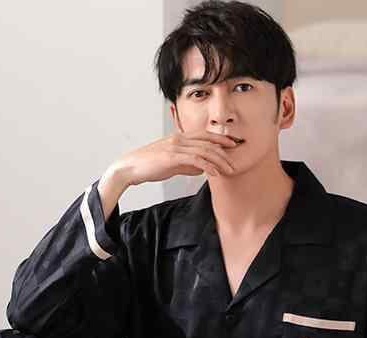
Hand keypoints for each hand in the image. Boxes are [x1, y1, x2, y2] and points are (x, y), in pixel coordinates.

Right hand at [113, 131, 239, 186]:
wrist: (130, 168)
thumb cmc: (150, 166)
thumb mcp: (172, 163)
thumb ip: (187, 164)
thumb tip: (202, 169)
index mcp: (179, 137)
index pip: (205, 135)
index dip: (220, 138)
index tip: (232, 145)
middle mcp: (179, 138)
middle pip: (208, 141)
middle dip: (224, 150)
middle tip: (235, 161)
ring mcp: (176, 146)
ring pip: (204, 150)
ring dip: (219, 161)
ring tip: (229, 170)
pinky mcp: (172, 156)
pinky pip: (195, 159)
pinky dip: (208, 166)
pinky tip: (215, 174)